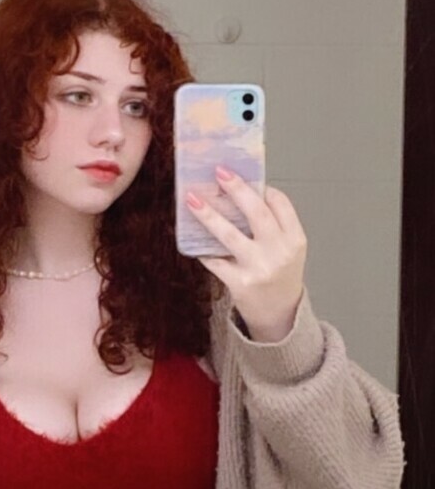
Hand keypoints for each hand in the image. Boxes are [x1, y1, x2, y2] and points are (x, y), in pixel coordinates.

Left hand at [186, 165, 307, 341]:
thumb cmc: (281, 276)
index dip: (262, 188)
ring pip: (230, 235)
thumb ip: (274, 225)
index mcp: (295, 239)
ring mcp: (259, 268)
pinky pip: (216, 260)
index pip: (280, 204)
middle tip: (219, 172)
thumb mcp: (289, 249)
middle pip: (257, 213)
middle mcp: (279, 252)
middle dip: (237, 189)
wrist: (280, 316)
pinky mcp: (240, 284)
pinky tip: (192, 238)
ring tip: (192, 199)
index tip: (246, 177)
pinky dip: (203, 249)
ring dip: (209, 215)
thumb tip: (243, 193)